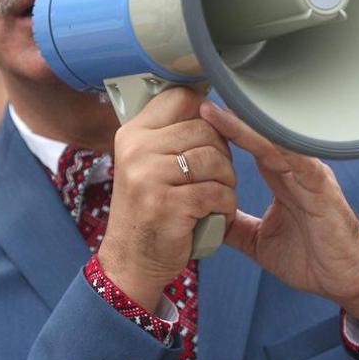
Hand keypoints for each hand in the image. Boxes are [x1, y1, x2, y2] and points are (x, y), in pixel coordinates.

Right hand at [97, 86, 238, 310]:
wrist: (131, 261)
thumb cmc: (148, 211)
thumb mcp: (146, 164)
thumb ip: (170, 136)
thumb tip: (210, 104)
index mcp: (133, 134)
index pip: (181, 98)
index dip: (207, 114)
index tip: (211, 137)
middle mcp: (137, 149)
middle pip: (206, 129)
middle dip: (223, 155)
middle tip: (215, 178)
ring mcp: (149, 177)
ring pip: (216, 160)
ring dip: (227, 183)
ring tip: (216, 198)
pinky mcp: (168, 205)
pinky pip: (217, 193)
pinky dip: (226, 207)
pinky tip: (217, 216)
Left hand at [200, 103, 358, 330]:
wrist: (348, 279)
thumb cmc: (313, 258)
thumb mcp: (259, 241)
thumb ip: (235, 227)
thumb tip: (204, 218)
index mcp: (282, 179)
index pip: (248, 147)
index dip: (223, 132)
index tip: (195, 121)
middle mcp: (295, 171)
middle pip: (259, 137)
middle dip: (230, 120)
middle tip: (201, 104)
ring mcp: (309, 175)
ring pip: (274, 142)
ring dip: (246, 127)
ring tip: (219, 113)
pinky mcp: (321, 186)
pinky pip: (296, 159)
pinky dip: (276, 146)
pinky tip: (255, 134)